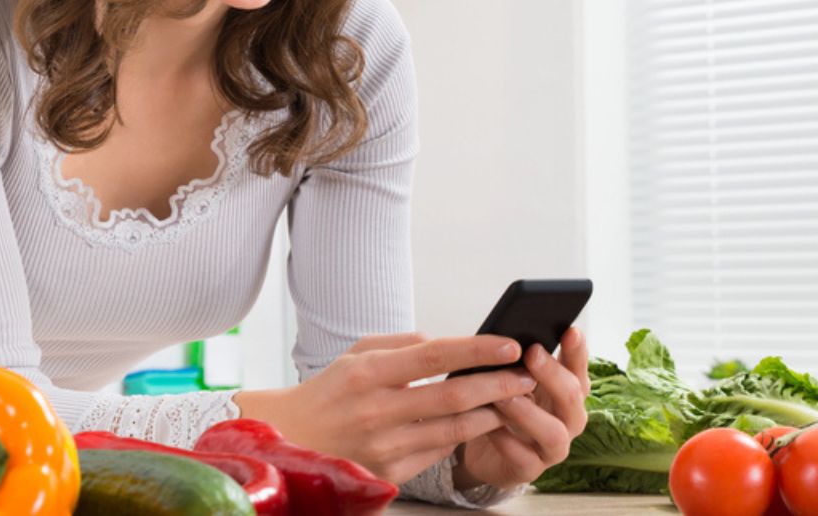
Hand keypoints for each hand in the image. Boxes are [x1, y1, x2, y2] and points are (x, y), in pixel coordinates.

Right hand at [239, 332, 537, 485]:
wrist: (292, 440)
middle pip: (454, 395)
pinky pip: (439, 452)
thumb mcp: (356, 355)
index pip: (435, 354)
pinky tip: (481, 423)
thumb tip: (444, 343)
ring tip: (512, 400)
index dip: (477, 349)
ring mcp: (384, 446)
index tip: (509, 344)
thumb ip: (402, 345)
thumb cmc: (330, 392)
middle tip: (525, 375)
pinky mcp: (389, 473)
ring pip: (454, 429)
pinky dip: (464, 436)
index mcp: (368, 372)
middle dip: (498, 384)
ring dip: (491, 413)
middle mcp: (376, 410)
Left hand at [454, 326, 589, 491]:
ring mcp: (552, 448)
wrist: (483, 450)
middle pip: (572, 397)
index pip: (579, 367)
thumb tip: (511, 334)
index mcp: (567, 391)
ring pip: (555, 433)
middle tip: (531, 354)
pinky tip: (492, 428)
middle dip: (552, 374)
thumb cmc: (503, 405)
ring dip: (529, 412)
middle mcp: (568, 419)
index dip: (577, 350)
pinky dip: (509, 443)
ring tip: (505, 397)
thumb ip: (518, 361)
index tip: (570, 329)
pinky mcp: (530, 470)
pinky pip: (525, 459)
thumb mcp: (512, 379)